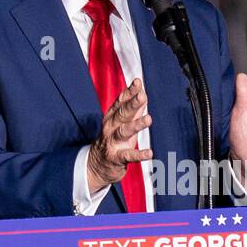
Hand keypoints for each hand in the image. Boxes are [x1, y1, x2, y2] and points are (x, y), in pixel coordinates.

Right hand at [87, 78, 152, 194]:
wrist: (96, 165)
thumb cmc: (113, 141)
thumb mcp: (121, 123)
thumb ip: (132, 110)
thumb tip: (143, 94)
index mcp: (112, 117)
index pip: (120, 101)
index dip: (129, 92)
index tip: (137, 81)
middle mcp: (110, 127)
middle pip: (122, 114)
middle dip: (132, 104)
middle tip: (142, 96)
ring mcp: (112, 142)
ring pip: (124, 132)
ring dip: (136, 125)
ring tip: (148, 119)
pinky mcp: (116, 157)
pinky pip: (128, 155)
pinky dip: (139, 154)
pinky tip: (150, 153)